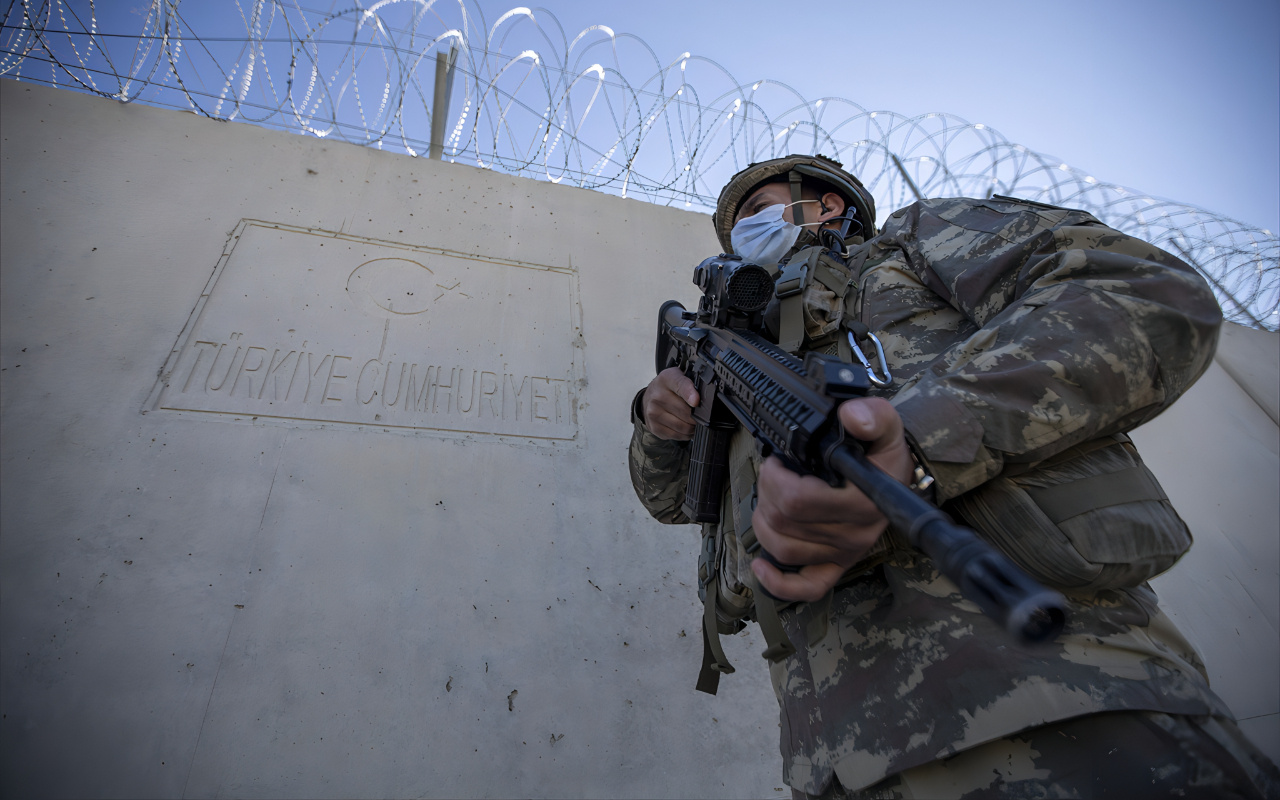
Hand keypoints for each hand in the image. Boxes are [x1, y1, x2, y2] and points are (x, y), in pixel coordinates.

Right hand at [641, 367, 699, 439]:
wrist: (649, 398)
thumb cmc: (668, 388)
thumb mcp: (679, 377)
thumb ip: (691, 384)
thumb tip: (701, 400)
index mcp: (667, 379)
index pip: (680, 385)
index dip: (689, 394)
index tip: (696, 401)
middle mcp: (657, 396)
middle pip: (686, 412)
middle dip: (698, 416)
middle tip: (701, 415)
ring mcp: (654, 413)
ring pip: (683, 427)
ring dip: (692, 427)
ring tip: (693, 422)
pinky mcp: (654, 427)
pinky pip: (676, 435)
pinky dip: (685, 434)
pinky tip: (685, 428)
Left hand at [750, 397, 914, 602]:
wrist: (896, 477)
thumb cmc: (883, 453)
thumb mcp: (885, 425)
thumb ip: (872, 415)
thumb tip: (852, 417)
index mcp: (864, 502)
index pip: (798, 500)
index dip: (775, 479)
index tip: (778, 462)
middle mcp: (854, 533)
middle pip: (784, 520)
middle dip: (767, 490)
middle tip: (773, 472)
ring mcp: (844, 553)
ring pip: (783, 547)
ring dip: (764, 519)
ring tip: (770, 498)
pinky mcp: (836, 566)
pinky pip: (806, 587)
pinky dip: (777, 582)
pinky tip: (760, 566)